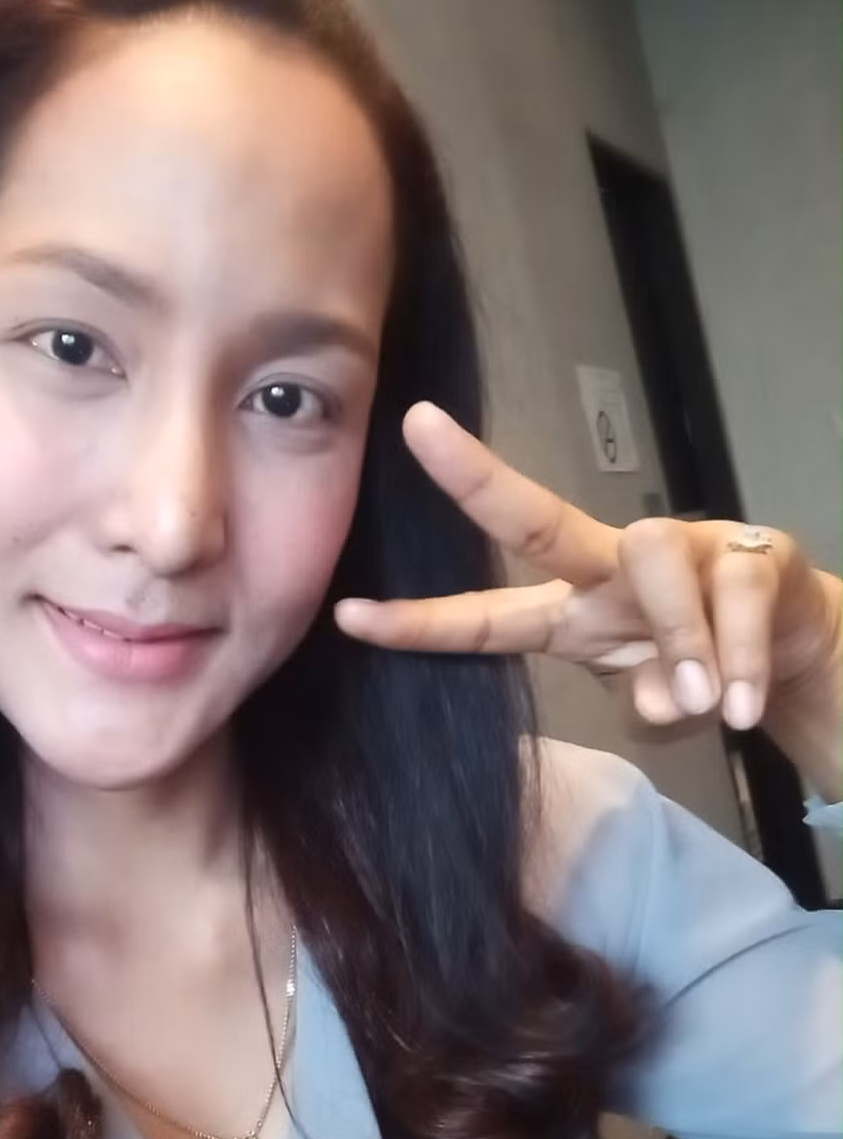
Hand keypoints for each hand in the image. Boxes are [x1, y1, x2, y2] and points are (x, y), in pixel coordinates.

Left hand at [334, 402, 841, 733]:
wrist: (790, 647)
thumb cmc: (696, 667)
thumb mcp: (655, 702)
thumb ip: (649, 706)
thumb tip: (666, 700)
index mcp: (571, 609)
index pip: (485, 615)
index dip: (419, 621)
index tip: (347, 615)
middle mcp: (612, 565)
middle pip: (537, 520)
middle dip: (475, 480)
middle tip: (422, 432)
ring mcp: (682, 549)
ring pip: (653, 558)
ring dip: (678, 636)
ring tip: (704, 702)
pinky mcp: (750, 550)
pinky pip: (733, 594)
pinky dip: (734, 656)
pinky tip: (738, 706)